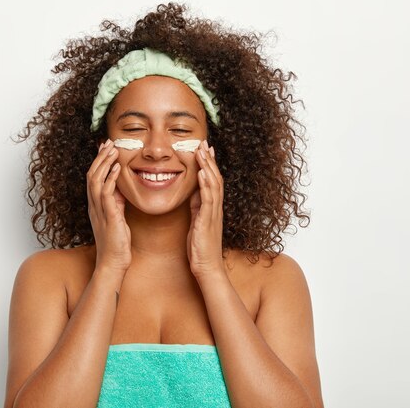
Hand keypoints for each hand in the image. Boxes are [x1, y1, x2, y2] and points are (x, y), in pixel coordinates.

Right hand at [86, 139, 131, 275]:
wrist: (113, 262)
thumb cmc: (116, 243)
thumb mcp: (117, 218)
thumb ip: (116, 204)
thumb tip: (120, 190)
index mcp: (95, 206)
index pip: (94, 178)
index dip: (98, 162)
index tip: (105, 148)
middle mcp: (94, 206)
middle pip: (92, 175)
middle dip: (100, 157)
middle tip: (108, 142)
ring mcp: (99, 211)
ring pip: (96, 181)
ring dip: (104, 163)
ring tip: (112, 149)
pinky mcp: (108, 216)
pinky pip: (106, 194)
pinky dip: (111, 179)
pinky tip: (117, 168)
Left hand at [187, 140, 224, 277]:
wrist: (207, 267)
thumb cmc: (201, 248)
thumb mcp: (197, 222)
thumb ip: (197, 207)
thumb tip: (194, 192)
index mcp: (212, 208)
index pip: (212, 181)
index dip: (209, 164)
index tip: (205, 149)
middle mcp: (215, 208)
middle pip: (215, 178)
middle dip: (209, 160)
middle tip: (204, 143)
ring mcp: (213, 213)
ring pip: (213, 184)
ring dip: (208, 166)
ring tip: (202, 151)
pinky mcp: (208, 220)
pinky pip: (208, 199)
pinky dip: (205, 184)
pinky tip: (201, 172)